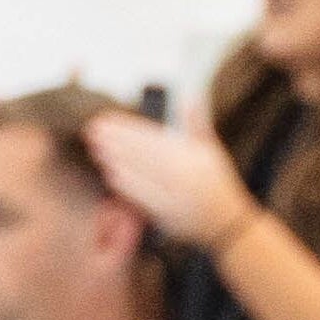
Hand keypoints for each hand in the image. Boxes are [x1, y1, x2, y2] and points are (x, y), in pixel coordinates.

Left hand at [78, 107, 254, 246]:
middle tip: (93, 129)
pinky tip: (109, 171)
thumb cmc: (216, 183)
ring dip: (114, 159)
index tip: (108, 119)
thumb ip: (197, 123)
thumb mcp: (211, 151)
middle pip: (142, 154)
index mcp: (193, 158)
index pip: (154, 138)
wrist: (226, 224)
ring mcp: (175, 196)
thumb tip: (190, 96)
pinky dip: (124, 182)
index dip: (128, 128)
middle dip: (115, 140)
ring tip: (96, 146)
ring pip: (138, 173)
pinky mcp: (166, 214)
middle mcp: (185, 176)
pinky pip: (141, 196)